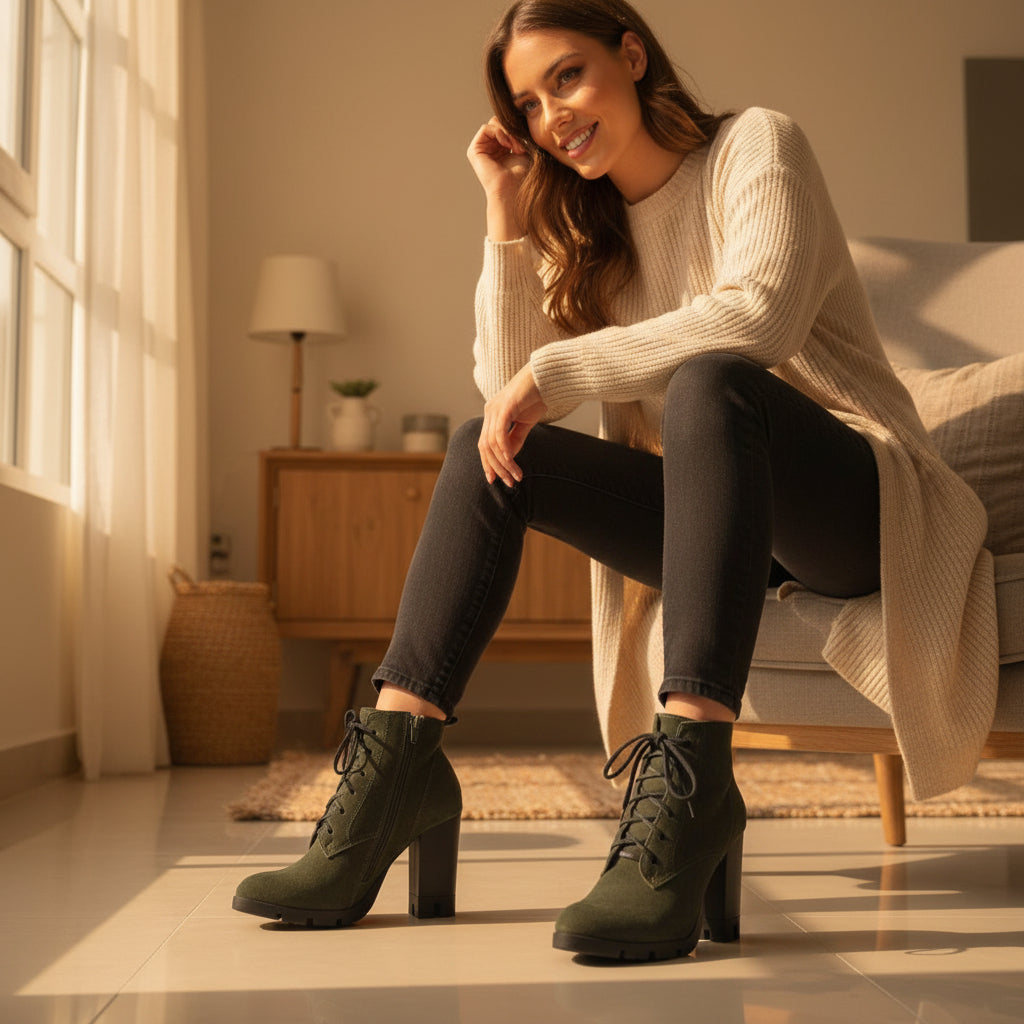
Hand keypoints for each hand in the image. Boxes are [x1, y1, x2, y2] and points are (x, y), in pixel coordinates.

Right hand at [467, 118, 531, 240]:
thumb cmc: (523, 176)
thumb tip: (521, 114)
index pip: (508, 125)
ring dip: (507, 132)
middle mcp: (491, 147)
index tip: (527, 142)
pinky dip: (498, 132)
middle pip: (501, 121)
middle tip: (521, 146)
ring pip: (494, 123)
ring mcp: (482, 149)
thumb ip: (521, 132)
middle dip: (512, 130)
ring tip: (515, 147)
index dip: (518, 129)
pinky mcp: (474, 151)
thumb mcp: (526, 148)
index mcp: (503, 148)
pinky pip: (486, 128)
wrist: (514, 191)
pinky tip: (506, 144)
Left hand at [478, 363, 547, 486]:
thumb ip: (516, 438)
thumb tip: (509, 458)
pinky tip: (513, 462)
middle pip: (484, 447)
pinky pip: (500, 435)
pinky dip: (505, 451)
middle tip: (509, 482)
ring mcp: (495, 409)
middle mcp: (489, 411)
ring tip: (516, 476)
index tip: (496, 479)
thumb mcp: (525, 422)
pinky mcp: (505, 407)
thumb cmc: (537, 396)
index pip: (484, 444)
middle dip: (496, 468)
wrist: (547, 376)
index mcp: (492, 415)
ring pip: (491, 444)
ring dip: (504, 464)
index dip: (488, 463)